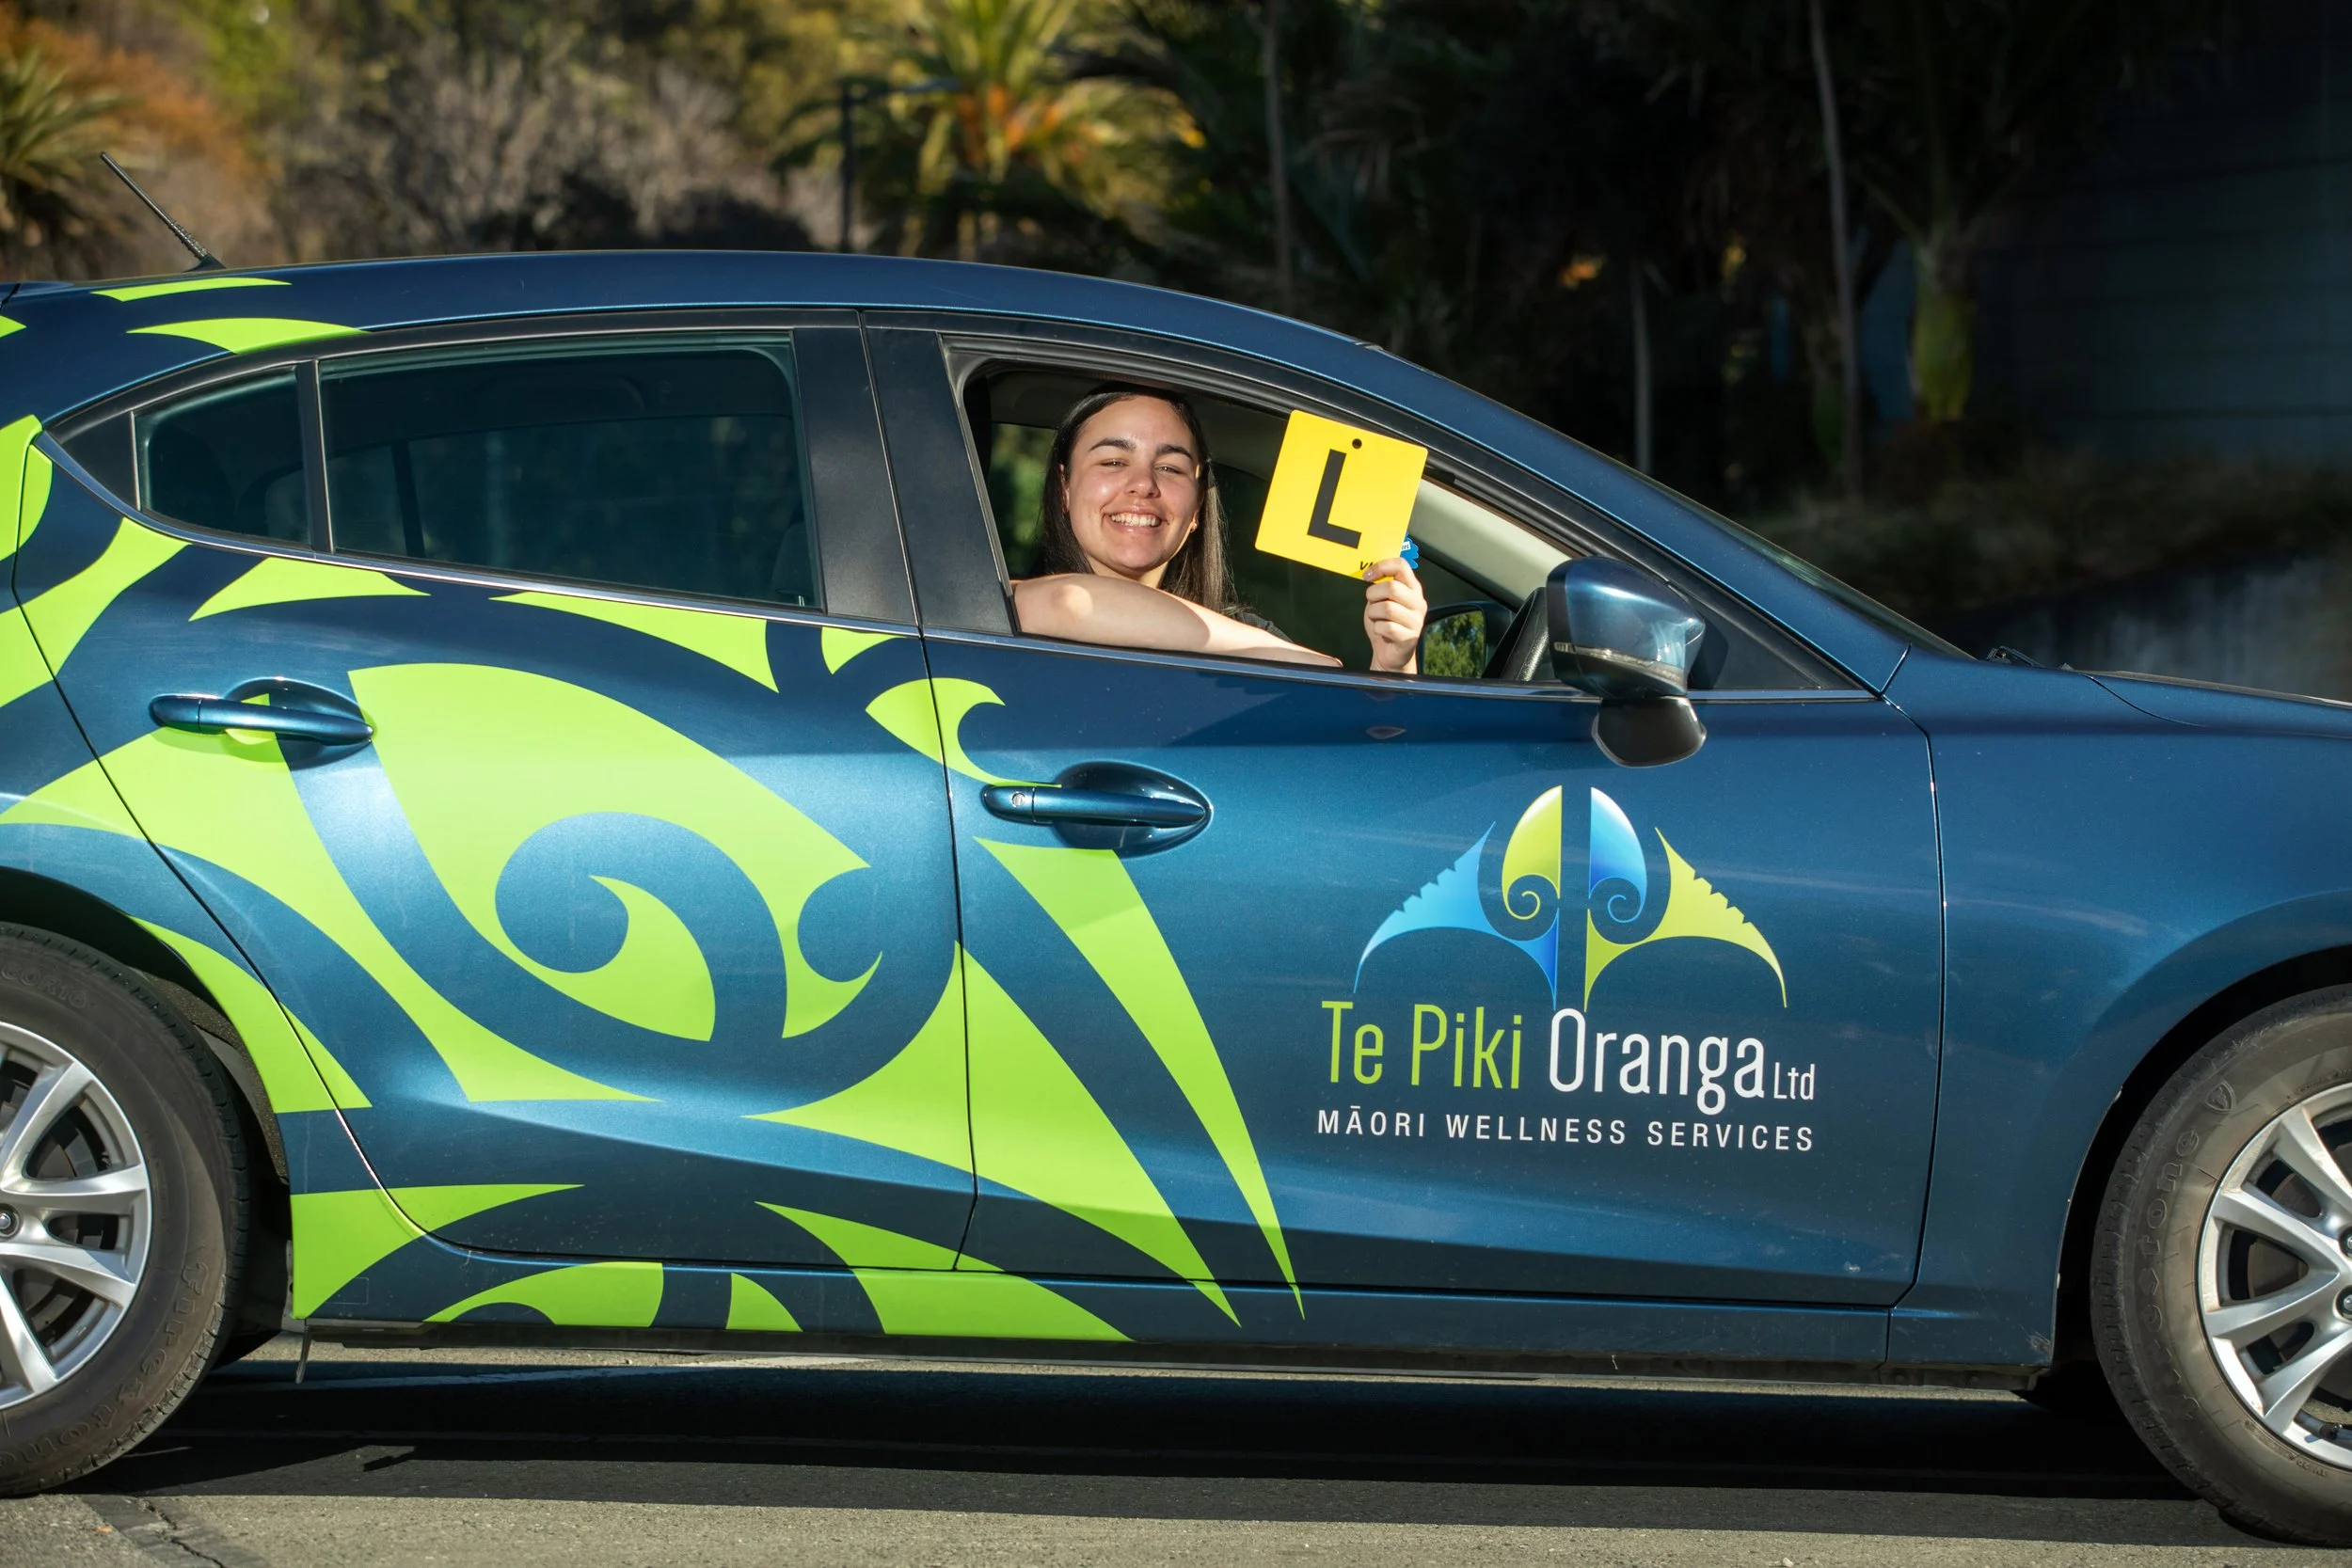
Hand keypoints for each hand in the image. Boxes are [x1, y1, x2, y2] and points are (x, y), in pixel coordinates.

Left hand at [1362, 557, 1425, 673]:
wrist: (1390, 652)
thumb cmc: (1385, 623)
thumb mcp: (1382, 600)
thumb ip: (1381, 586)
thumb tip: (1371, 573)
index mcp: (1412, 588)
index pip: (1402, 566)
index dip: (1382, 566)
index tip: (1368, 576)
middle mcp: (1418, 602)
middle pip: (1392, 587)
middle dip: (1373, 594)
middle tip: (1371, 602)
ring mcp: (1416, 620)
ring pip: (1387, 607)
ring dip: (1373, 613)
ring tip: (1376, 618)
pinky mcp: (1410, 637)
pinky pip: (1386, 627)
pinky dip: (1377, 628)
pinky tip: (1381, 631)